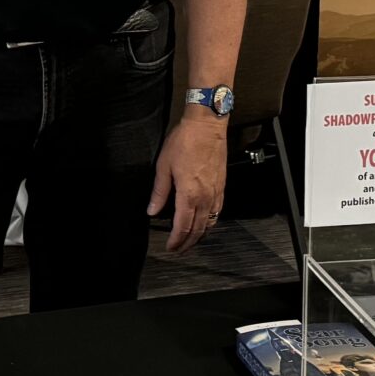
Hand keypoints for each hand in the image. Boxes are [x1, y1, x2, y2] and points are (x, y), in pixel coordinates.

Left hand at [148, 113, 227, 254]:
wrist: (207, 125)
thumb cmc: (183, 142)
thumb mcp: (164, 166)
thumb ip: (159, 192)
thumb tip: (152, 211)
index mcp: (189, 194)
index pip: (183, 226)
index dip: (176, 240)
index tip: (170, 247)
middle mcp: (205, 197)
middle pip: (198, 229)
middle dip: (188, 243)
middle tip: (179, 250)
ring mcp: (216, 192)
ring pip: (210, 222)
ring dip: (200, 235)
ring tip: (190, 241)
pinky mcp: (222, 186)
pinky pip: (218, 211)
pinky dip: (211, 222)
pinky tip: (205, 223)